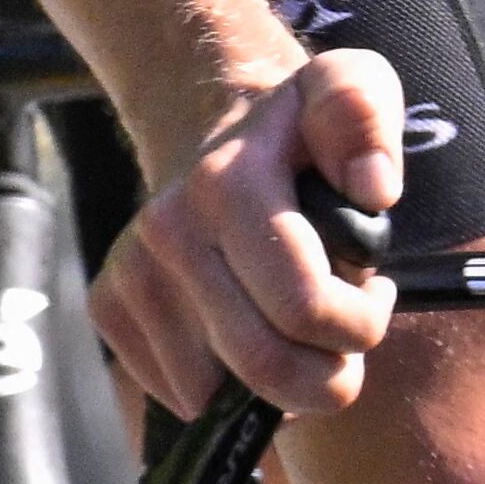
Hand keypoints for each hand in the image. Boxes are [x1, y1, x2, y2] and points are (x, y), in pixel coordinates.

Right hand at [91, 49, 401, 416]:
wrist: (211, 127)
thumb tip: (372, 189)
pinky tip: (245, 324)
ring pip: (217, 395)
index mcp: (226, 185)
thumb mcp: (351, 88)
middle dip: (326, 377)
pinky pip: (180, 394)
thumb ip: (365, 117)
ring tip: (292, 318)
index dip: (362, 325)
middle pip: (264, 369)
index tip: (376, 294)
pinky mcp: (108, 308)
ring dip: (275, 382)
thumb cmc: (300, 127)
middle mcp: (166, 233)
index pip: (305, 309)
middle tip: (344, 339)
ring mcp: (130, 275)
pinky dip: (225, 383)